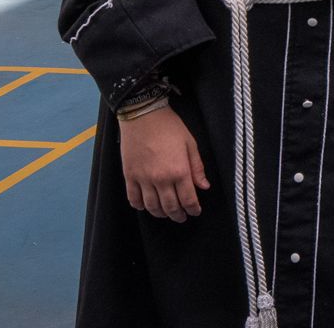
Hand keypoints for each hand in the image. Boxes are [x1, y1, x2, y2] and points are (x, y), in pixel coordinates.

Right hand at [118, 105, 208, 221]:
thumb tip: (204, 186)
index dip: (193, 209)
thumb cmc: (170, 126)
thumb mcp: (190, 144)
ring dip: (160, 214)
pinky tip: (146, 206)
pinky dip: (140, 206)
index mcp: (179, 171)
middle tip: (182, 217)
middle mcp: (161, 179)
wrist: (143, 115)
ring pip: (152, 206)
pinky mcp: (129, 176)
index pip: (188, 199)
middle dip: (178, 215)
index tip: (195, 212)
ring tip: (166, 214)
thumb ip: (197, 167)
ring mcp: (143, 179)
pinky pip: (133, 199)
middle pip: (170, 206)